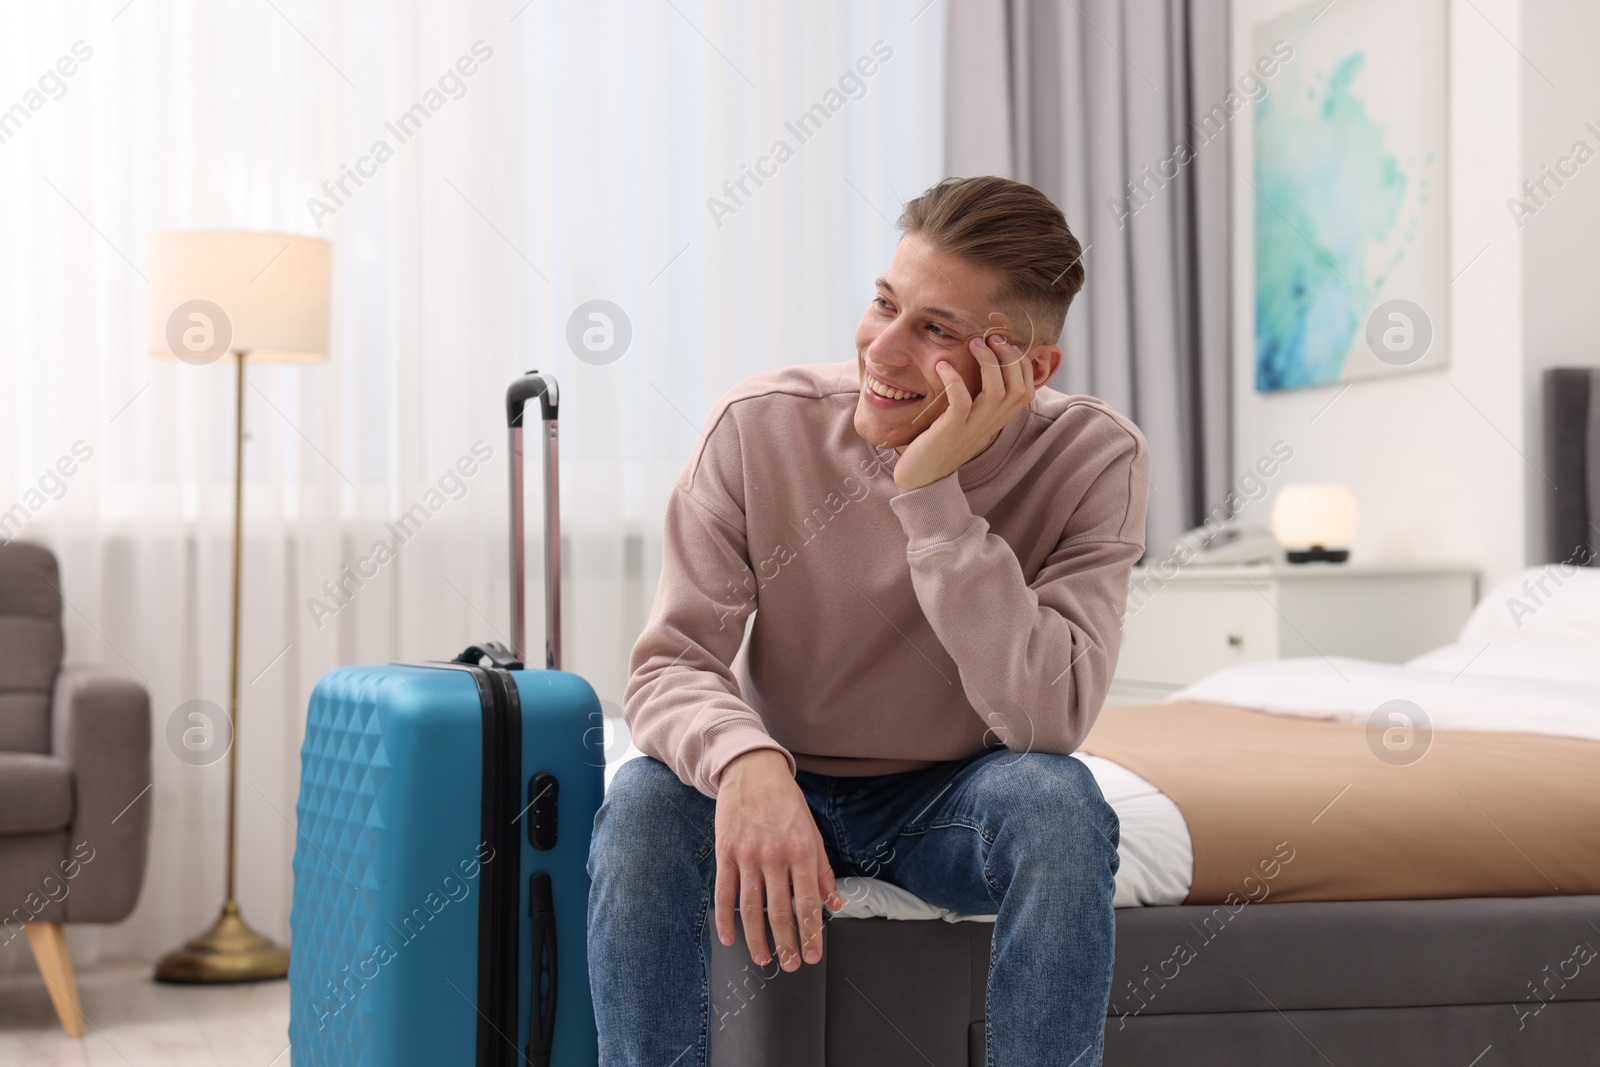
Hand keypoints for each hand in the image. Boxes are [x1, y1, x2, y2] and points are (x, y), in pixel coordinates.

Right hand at [714, 749, 842, 970]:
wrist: (751, 770)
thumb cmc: (786, 801)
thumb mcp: (812, 830)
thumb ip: (823, 869)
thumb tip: (835, 902)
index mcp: (801, 851)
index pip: (807, 902)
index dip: (810, 933)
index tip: (812, 955)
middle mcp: (775, 856)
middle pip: (779, 911)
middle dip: (787, 943)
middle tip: (790, 965)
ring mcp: (747, 856)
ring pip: (752, 908)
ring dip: (758, 939)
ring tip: (764, 959)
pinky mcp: (726, 853)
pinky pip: (724, 893)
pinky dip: (727, 919)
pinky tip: (731, 938)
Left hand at [892, 332, 1036, 492]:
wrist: (921, 479)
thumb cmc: (941, 443)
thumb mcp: (968, 420)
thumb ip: (978, 400)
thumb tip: (981, 368)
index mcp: (997, 420)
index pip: (1026, 389)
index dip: (1023, 364)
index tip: (1007, 343)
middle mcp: (990, 423)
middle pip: (1018, 387)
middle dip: (1009, 357)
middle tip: (992, 337)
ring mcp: (972, 428)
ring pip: (996, 392)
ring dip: (988, 363)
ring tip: (974, 343)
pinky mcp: (951, 430)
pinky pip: (961, 402)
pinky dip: (954, 380)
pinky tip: (943, 366)